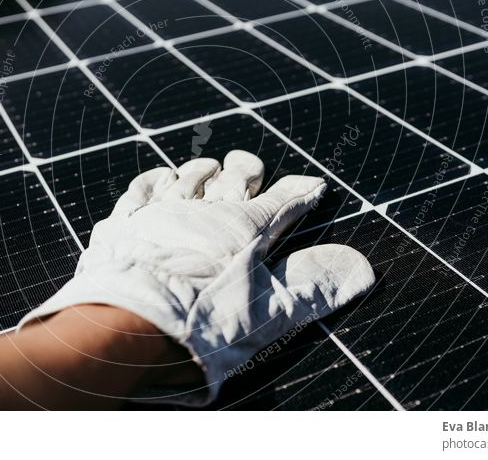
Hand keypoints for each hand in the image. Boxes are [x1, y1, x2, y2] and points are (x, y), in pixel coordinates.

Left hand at [18, 150, 374, 405]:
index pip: (282, 202)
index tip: (314, 184)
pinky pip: (141, 188)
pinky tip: (161, 176)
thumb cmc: (205, 322)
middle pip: (232, 179)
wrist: (128, 324)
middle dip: (246, 169)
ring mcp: (161, 211)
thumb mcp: (270, 313)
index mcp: (244, 229)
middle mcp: (204, 210)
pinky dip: (154, 179)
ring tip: (209, 166)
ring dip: (202, 170)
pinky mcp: (125, 221)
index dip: (300, 191)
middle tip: (250, 165)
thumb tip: (362, 269)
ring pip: (188, 177)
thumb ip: (315, 289)